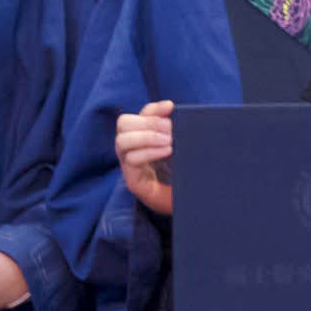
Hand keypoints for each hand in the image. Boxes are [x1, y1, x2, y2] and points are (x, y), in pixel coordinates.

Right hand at [116, 102, 176, 216]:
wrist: (188, 203)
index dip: (154, 109)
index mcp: (144, 136)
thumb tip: (174, 110)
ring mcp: (129, 164)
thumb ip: (178, 130)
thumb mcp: (183, 148)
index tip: (171, 107)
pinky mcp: (132, 180)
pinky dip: (149, 152)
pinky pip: (131, 160)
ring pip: (122, 141)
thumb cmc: (185, 174)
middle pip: (124, 123)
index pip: (142, 114)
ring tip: (169, 141)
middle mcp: (132, 148)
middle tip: (169, 129)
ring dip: (147, 137)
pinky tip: (167, 151)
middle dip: (147, 123)